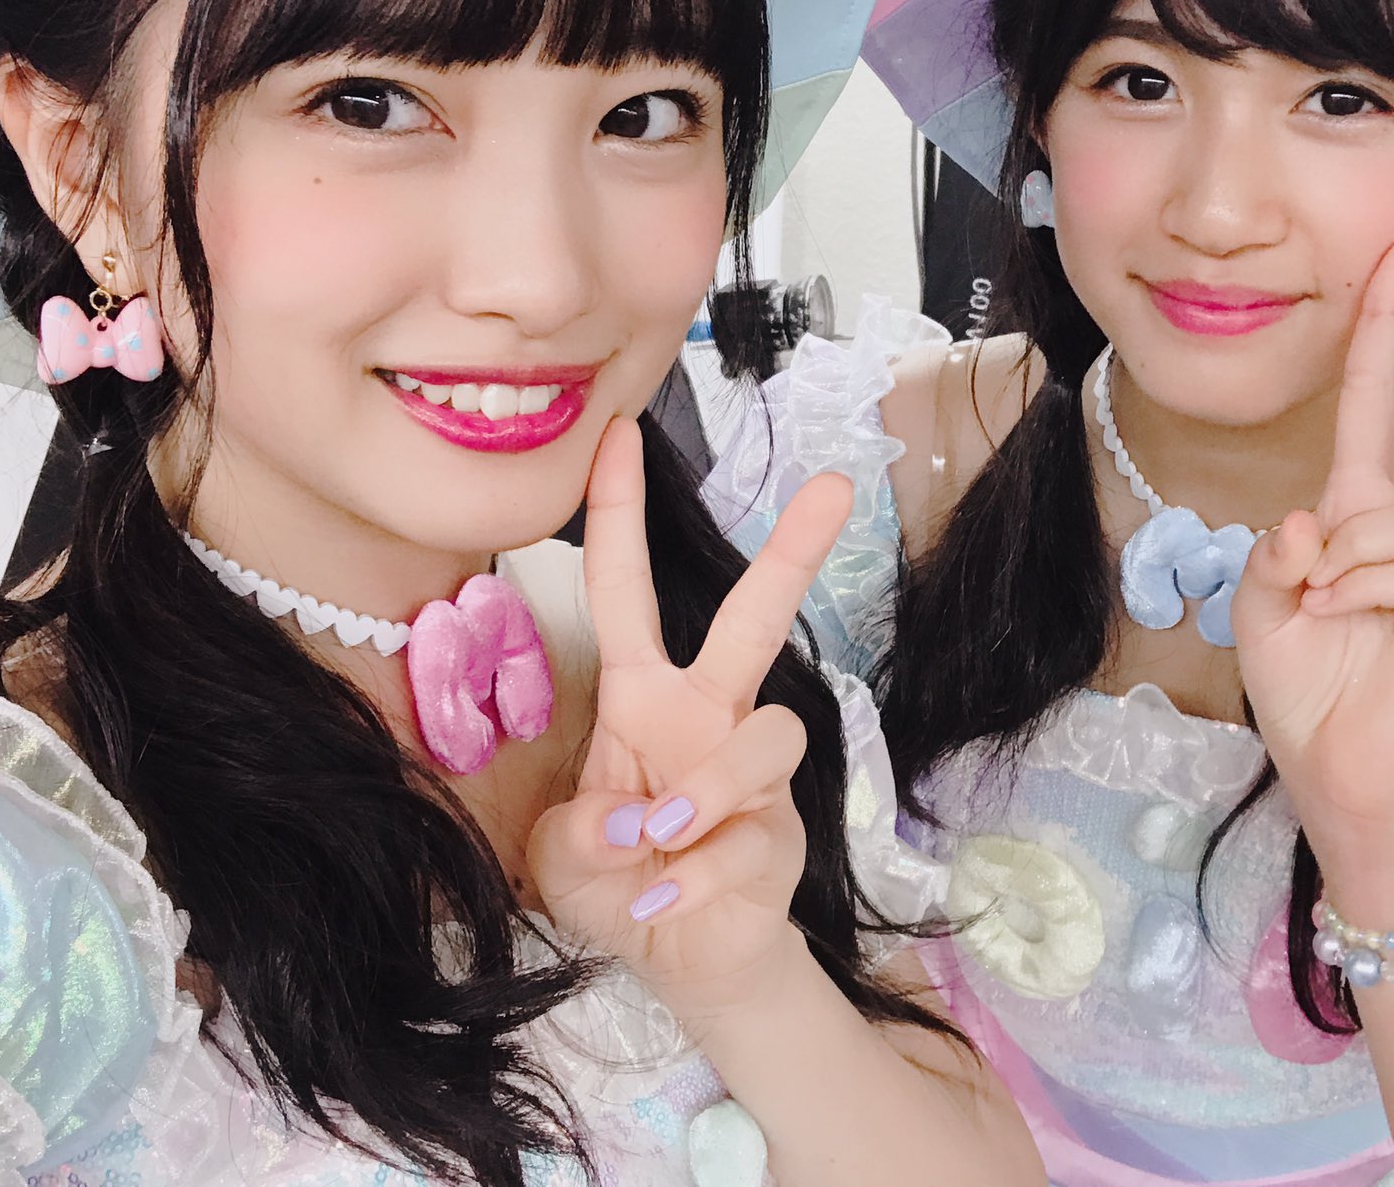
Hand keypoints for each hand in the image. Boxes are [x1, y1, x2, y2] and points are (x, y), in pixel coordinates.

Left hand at [528, 419, 853, 1019]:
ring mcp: (752, 775)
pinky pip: (752, 839)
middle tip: (835, 486)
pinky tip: (662, 905)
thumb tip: (628, 820)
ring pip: (767, 735)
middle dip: (792, 553)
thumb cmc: (616, 880)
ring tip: (654, 840)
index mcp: (644, 695)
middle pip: (756, 619)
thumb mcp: (559, 856)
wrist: (677, 958)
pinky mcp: (781, 836)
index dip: (618, 514)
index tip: (618, 434)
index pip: (625, 590)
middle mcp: (708, 716)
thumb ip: (574, 832)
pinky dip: (697, 880)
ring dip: (704, 789)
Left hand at [1231, 241, 1393, 840]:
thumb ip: (1274, 554)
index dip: (1388, 334)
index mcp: (1359, 511)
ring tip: (1324, 599)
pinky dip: (1368, 586)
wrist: (1334, 766)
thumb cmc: (1303, 683)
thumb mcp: (1259, 606)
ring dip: (1356, 549)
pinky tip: (1345, 617)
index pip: (1381, 405)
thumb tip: (1315, 522)